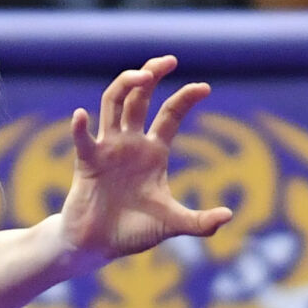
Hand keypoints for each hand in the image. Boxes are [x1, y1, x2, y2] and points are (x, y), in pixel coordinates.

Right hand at [60, 55, 232, 261]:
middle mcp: (130, 143)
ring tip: (143, 75)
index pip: (170, 114)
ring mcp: (107, 149)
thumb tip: (227, 217)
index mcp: (153, 152)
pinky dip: (80, 127)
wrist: (96, 247)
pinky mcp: (87, 163)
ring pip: (114, 105)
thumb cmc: (131, 232)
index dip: (186, 97)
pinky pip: (83, 140)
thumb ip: (198, 222)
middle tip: (169, 60)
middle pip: (140, 97)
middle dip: (153, 74)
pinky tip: (82, 115)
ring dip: (126, 86)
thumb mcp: (171, 224)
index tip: (204, 88)